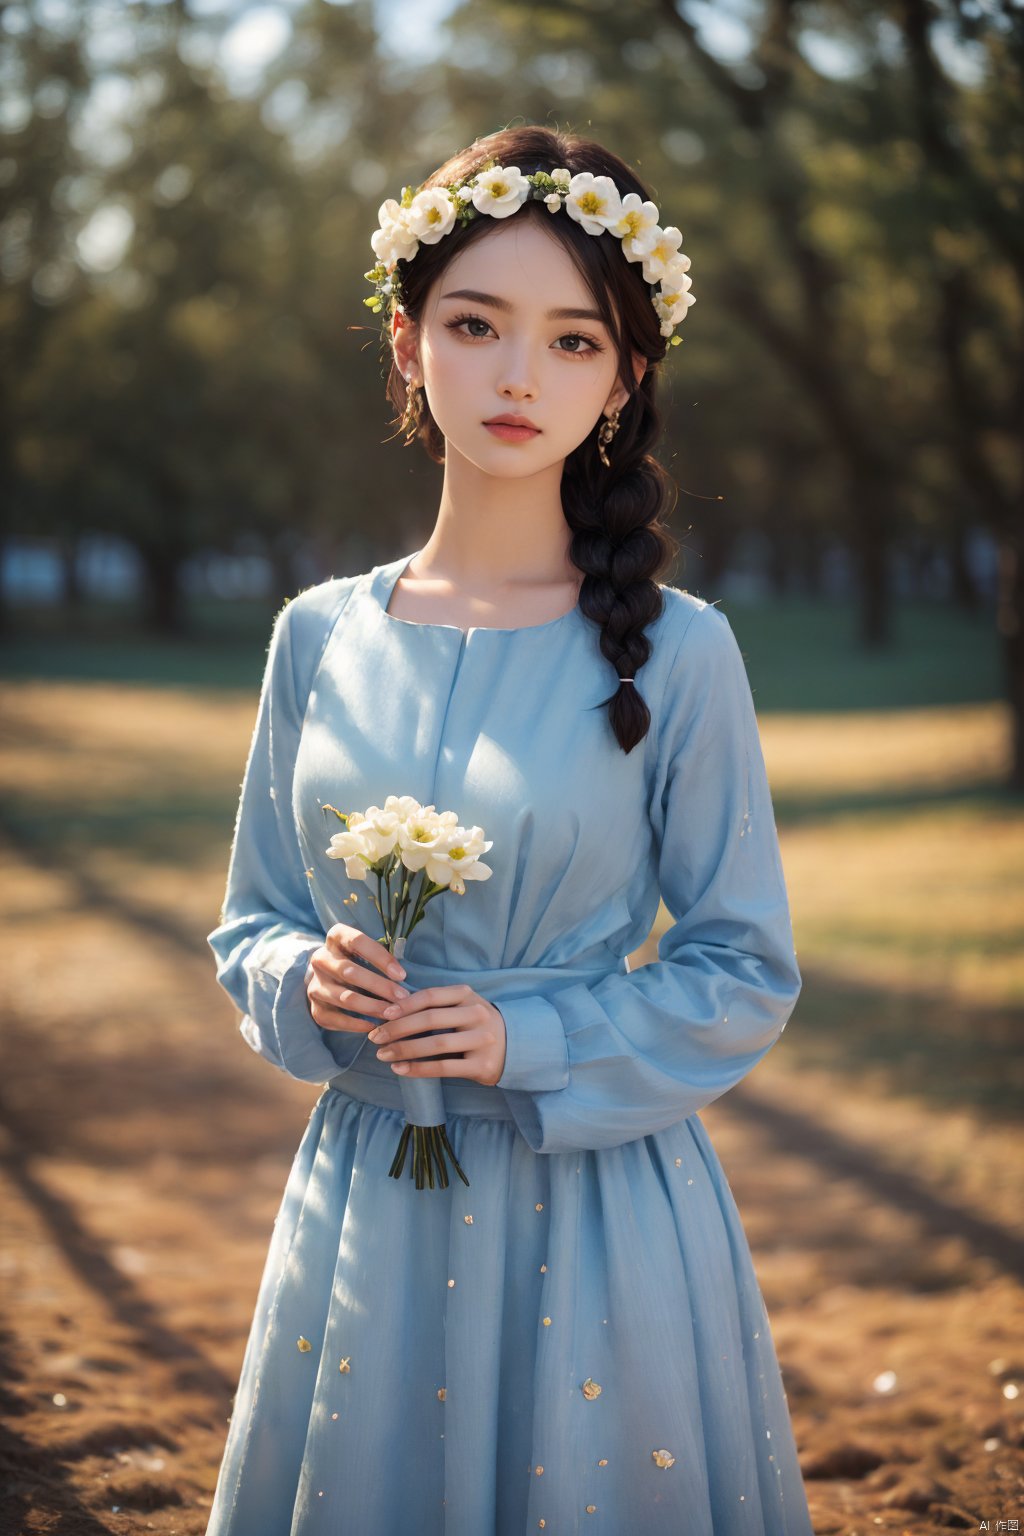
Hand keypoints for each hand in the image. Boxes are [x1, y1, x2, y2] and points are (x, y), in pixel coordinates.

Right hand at [305, 922, 410, 1034]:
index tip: (402, 975)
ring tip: (392, 1013)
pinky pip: (336, 1019)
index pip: (357, 942)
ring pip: (344, 997)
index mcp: (335, 937)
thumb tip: (402, 977)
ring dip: (372, 1007)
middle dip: (380, 986)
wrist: (329, 979)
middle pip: (349, 971)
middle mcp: (320, 959)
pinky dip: (356, 1024)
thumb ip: (381, 958)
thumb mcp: (367, 951)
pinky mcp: (315, 1008)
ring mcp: (315, 984)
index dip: (381, 958)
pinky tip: (374, 1025)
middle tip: (402, 997)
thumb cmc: (358, 961)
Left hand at [367, 984, 507, 1086]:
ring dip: (405, 1050)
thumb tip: (390, 1009)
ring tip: (383, 1055)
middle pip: (430, 1019)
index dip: (404, 1004)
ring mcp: (482, 1040)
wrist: (514, 1046)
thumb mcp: (461, 1006)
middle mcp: (477, 1014)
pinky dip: (419, 1069)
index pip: (430, 996)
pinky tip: (401, 1069)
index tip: (382, 1014)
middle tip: (375, 1037)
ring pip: (436, 1044)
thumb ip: (434, 1005)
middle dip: (398, 1028)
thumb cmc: (474, 1024)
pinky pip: (444, 1068)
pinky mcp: (482, 1065)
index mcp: (467, 995)